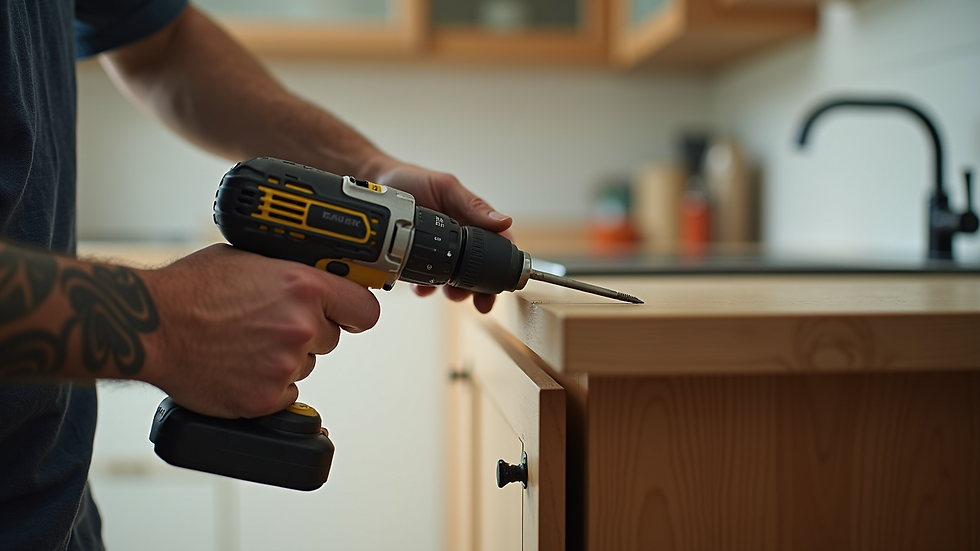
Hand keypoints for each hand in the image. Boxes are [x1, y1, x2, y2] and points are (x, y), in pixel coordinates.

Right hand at [139, 244, 379, 417]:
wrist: (150, 327)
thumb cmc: (189, 290)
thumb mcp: (248, 259)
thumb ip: (289, 272)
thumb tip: (313, 276)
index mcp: (302, 286)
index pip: (364, 309)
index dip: (354, 312)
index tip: (347, 314)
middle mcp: (300, 326)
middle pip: (331, 338)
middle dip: (309, 332)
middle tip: (269, 325)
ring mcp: (285, 365)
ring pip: (306, 365)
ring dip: (286, 358)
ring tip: (245, 344)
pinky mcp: (266, 397)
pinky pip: (286, 393)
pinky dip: (268, 385)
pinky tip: (239, 367)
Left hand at [371, 161, 512, 312]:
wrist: (378, 182)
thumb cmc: (413, 179)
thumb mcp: (446, 188)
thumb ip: (472, 205)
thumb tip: (504, 221)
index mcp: (471, 220)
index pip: (497, 245)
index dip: (503, 265)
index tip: (503, 281)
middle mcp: (457, 238)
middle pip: (478, 270)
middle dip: (480, 288)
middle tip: (478, 299)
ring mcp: (438, 251)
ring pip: (455, 280)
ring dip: (455, 291)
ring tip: (449, 291)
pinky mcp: (417, 260)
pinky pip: (426, 280)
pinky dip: (426, 288)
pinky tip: (421, 285)